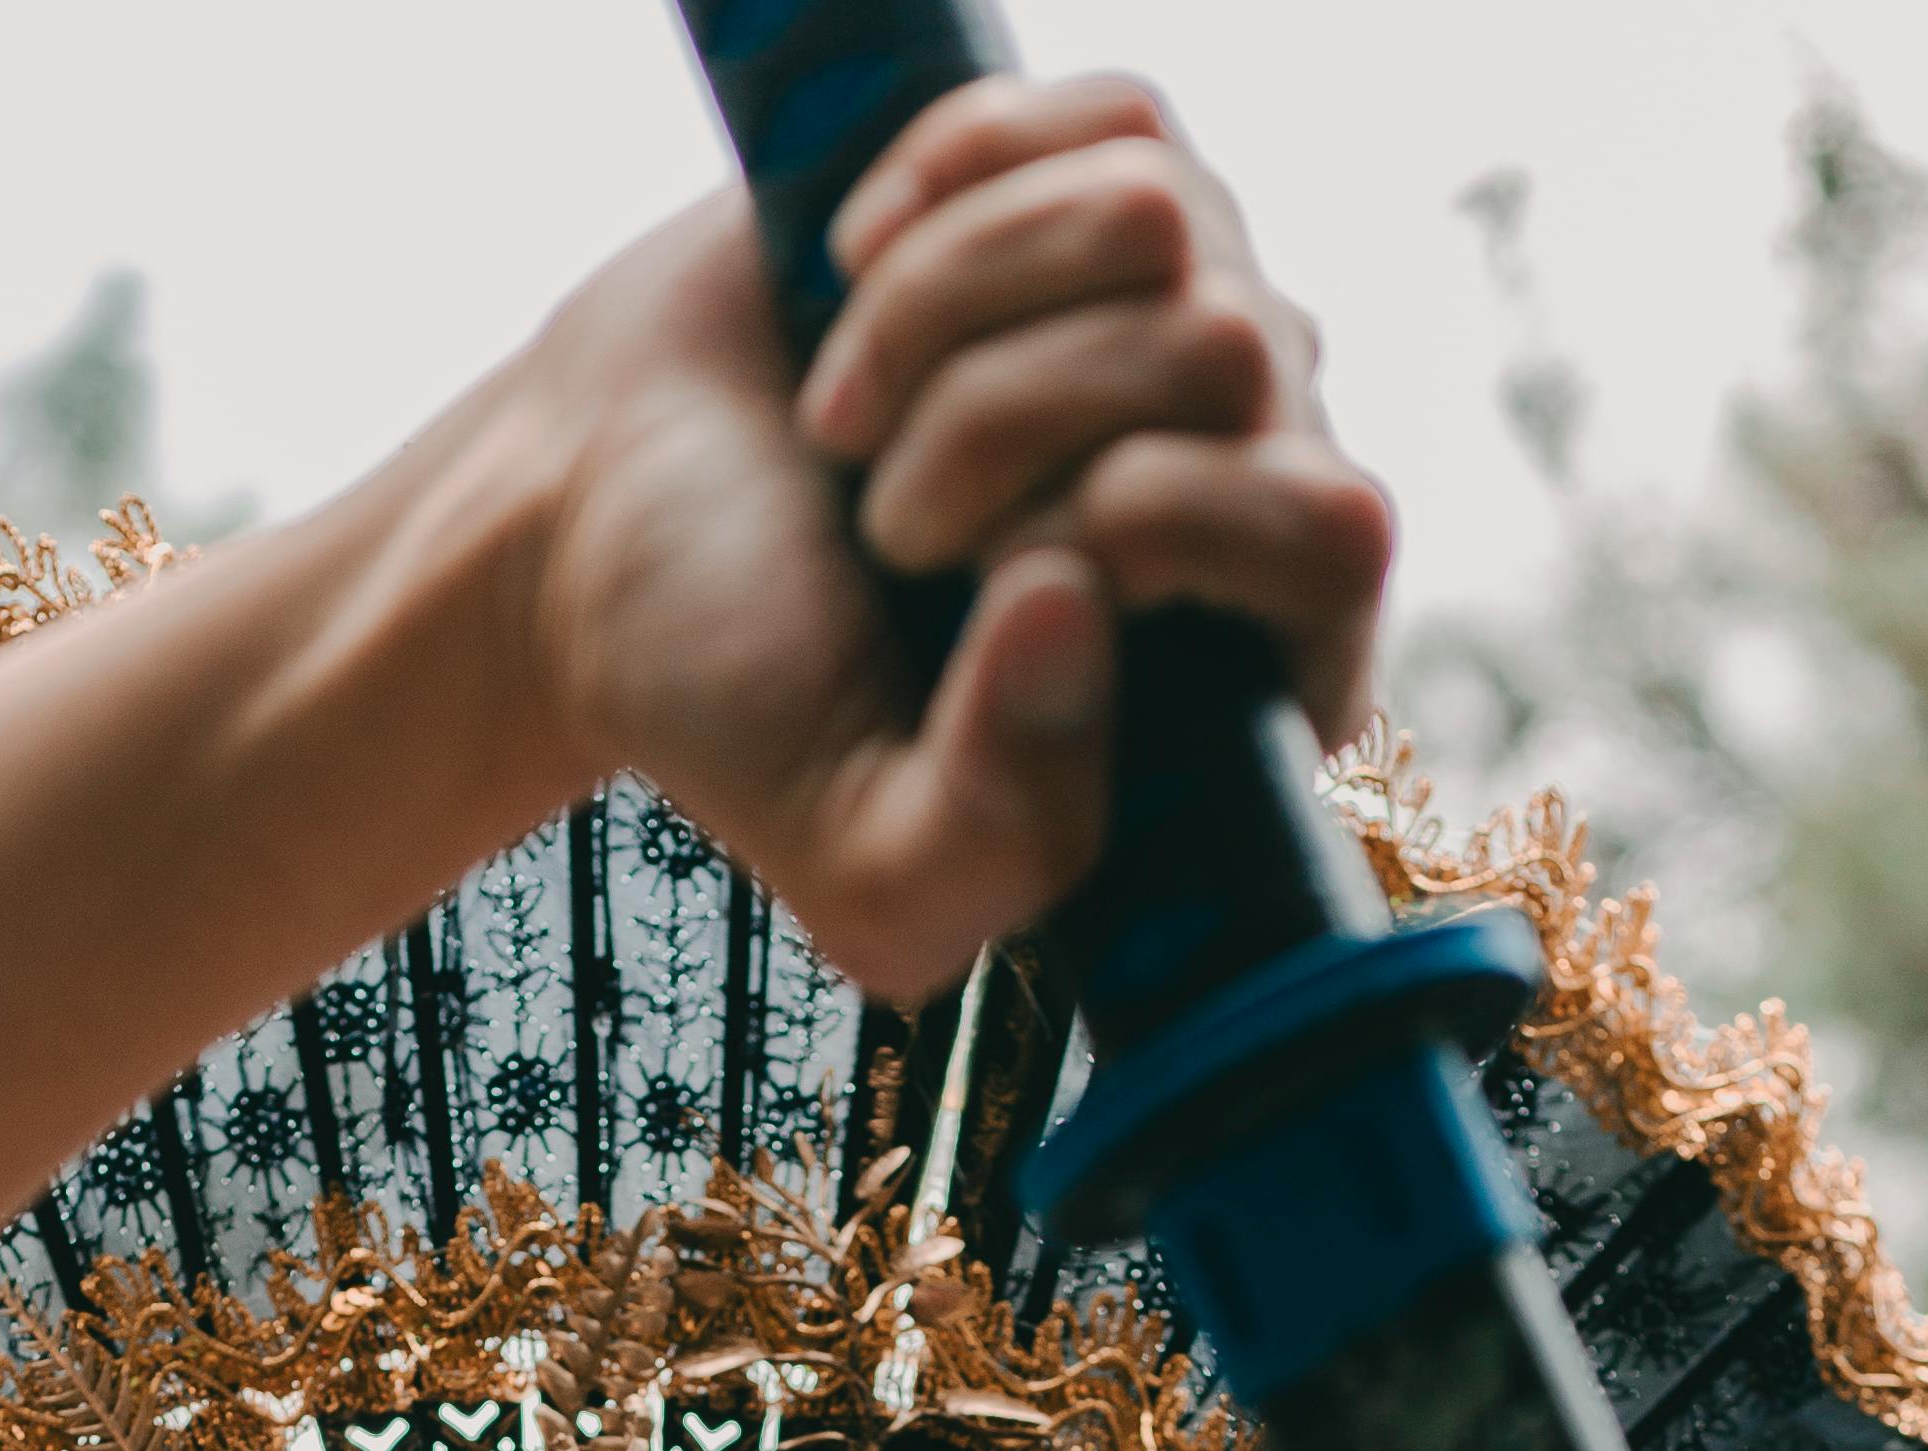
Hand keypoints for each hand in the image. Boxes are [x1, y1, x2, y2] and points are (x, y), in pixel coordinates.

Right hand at [512, 68, 1393, 997]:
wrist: (593, 517)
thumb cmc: (740, 698)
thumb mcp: (866, 860)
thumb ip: (1003, 830)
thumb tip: (1082, 598)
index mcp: (1246, 679)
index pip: (1333, 533)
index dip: (1153, 523)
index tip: (995, 582)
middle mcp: (1245, 488)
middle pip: (1226, 352)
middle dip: (1006, 423)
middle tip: (889, 524)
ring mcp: (1178, 319)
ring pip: (1153, 218)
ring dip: (949, 309)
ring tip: (856, 421)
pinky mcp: (1092, 183)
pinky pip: (1103, 115)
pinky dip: (947, 184)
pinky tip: (869, 277)